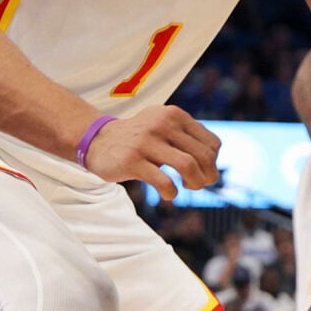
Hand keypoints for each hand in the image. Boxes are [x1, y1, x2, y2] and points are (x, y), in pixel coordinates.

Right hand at [85, 105, 221, 200]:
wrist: (97, 140)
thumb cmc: (139, 140)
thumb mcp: (164, 127)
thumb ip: (187, 138)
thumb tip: (213, 165)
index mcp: (174, 115)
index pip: (212, 144)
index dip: (213, 164)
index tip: (202, 172)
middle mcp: (162, 124)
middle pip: (204, 156)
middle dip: (208, 176)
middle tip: (198, 185)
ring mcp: (146, 141)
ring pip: (188, 166)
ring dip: (194, 183)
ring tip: (187, 188)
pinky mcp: (133, 160)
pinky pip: (164, 181)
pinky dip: (172, 193)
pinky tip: (168, 195)